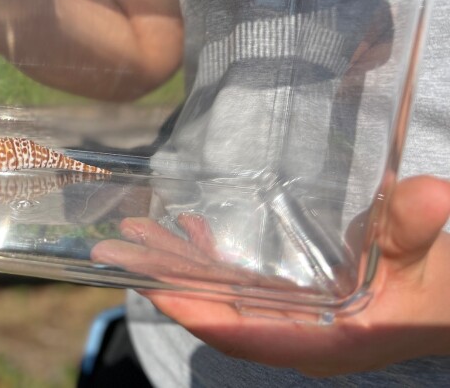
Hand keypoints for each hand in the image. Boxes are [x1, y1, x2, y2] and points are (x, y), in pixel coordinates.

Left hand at [91, 175, 449, 375]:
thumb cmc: (444, 291)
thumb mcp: (435, 263)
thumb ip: (419, 229)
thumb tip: (431, 194)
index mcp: (323, 341)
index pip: (237, 332)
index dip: (188, 308)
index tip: (143, 281)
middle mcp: (299, 335)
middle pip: (216, 312)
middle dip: (167, 279)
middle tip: (118, 243)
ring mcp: (295, 321)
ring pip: (223, 297)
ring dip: (182, 264)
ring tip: (142, 230)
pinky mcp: (298, 302)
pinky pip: (241, 286)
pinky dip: (211, 259)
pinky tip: (192, 228)